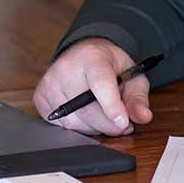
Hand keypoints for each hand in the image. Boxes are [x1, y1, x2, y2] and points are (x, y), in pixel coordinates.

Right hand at [32, 38, 154, 136]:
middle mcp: (65, 68)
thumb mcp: (132, 76)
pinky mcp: (40, 97)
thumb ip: (138, 98)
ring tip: (106, 117)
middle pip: (86, 109)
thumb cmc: (109, 65)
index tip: (123, 123)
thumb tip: (143, 117)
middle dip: (109, 125)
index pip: (100, 83)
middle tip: (123, 125)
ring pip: (74, 122)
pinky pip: (61, 125)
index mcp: (91, 57)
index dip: (112, 106)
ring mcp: (49, 83)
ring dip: (94, 128)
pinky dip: (78, 127)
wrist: (85, 54)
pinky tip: (87, 116)